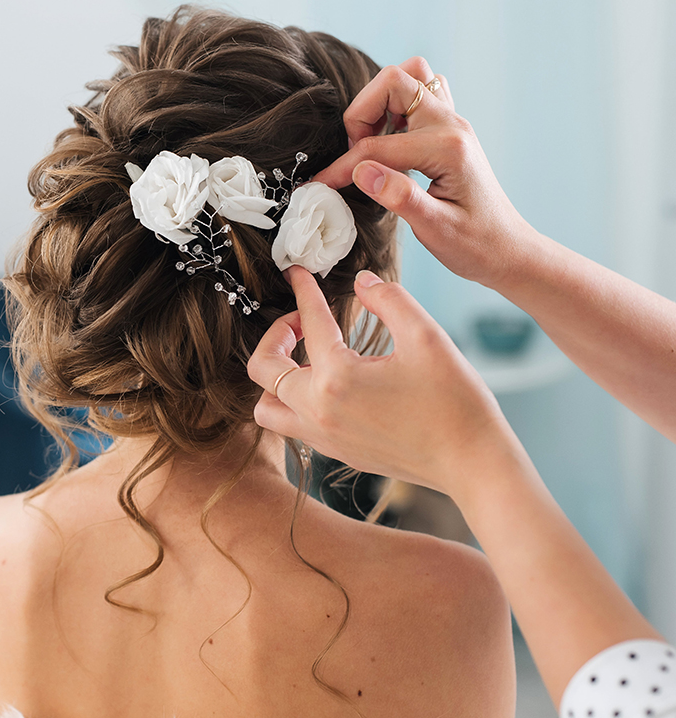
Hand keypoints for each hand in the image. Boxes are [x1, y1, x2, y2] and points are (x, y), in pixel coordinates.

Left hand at [247, 265, 524, 499]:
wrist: (472, 463)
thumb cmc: (454, 401)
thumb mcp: (427, 337)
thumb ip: (389, 300)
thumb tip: (362, 282)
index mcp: (337, 377)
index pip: (309, 321)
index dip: (303, 289)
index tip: (296, 272)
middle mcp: (318, 411)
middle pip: (262, 369)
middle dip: (274, 335)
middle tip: (300, 321)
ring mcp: (323, 437)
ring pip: (266, 407)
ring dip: (274, 377)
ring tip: (305, 357)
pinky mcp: (336, 453)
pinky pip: (292, 426)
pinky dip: (293, 401)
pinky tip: (324, 384)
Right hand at [314, 57, 538, 290]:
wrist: (507, 250)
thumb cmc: (474, 245)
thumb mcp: (435, 230)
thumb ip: (398, 196)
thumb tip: (360, 171)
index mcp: (446, 149)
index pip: (377, 146)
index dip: (342, 166)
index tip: (320, 185)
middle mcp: (451, 125)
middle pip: (394, 81)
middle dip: (361, 113)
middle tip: (355, 153)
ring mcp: (453, 122)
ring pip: (410, 77)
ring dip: (381, 101)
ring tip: (370, 141)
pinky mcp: (450, 128)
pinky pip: (422, 92)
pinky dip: (397, 106)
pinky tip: (389, 140)